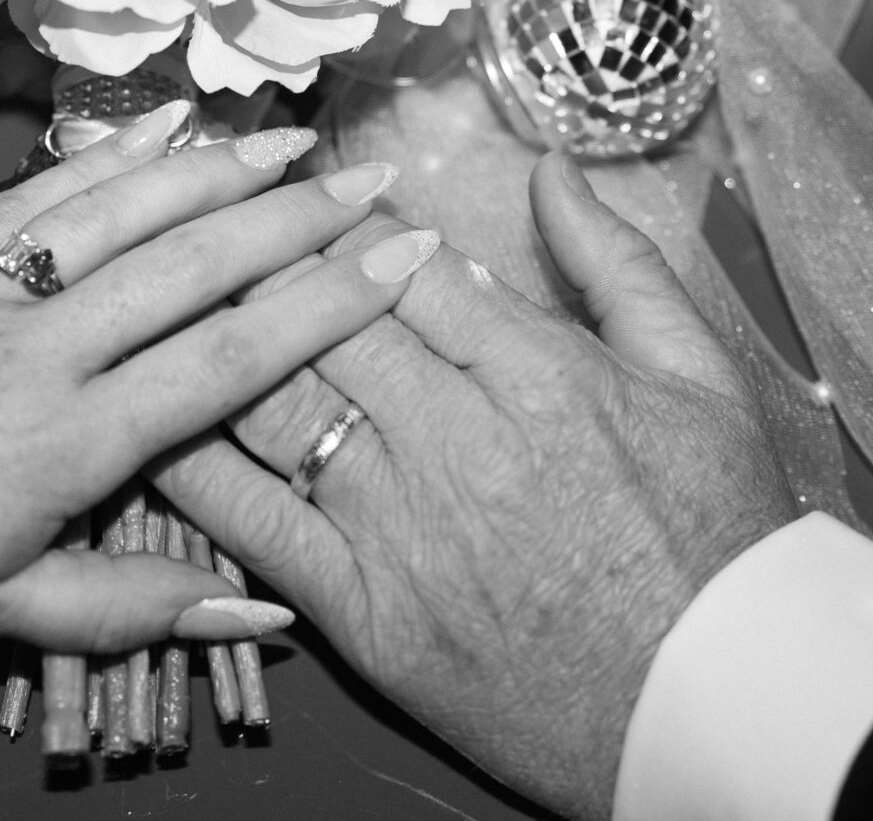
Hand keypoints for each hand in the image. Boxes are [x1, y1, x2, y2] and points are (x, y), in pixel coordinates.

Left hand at [0, 106, 435, 667]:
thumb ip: (130, 609)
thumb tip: (266, 614)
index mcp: (70, 444)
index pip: (228, 358)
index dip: (324, 306)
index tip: (400, 260)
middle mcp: (43, 350)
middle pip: (192, 266)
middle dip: (293, 220)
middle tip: (373, 182)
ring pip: (120, 213)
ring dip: (212, 170)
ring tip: (288, 138)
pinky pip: (32, 196)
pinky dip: (102, 155)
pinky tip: (158, 127)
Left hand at [157, 155, 799, 820]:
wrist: (712, 703)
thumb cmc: (715, 536)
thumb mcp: (700, 377)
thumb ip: (616, 265)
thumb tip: (548, 170)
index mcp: (541, 374)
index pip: (405, 266)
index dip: (346, 221)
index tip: (311, 193)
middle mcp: (460, 442)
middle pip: (323, 319)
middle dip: (260, 259)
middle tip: (213, 221)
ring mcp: (403, 531)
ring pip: (275, 402)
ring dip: (214, 338)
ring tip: (171, 292)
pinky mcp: (365, 613)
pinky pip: (254, 523)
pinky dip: (195, 467)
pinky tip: (157, 419)